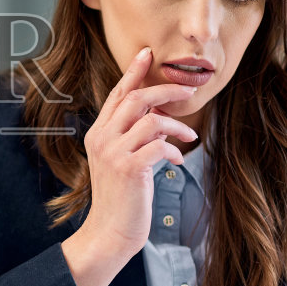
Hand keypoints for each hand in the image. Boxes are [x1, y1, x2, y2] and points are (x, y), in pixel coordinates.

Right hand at [61, 47, 197, 285]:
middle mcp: (101, 138)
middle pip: (136, 99)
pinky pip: (159, 145)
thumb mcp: (121, 161)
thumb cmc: (121, 198)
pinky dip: (173, 149)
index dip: (133, 72)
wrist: (110, 231)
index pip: (117, 94)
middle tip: (189, 91)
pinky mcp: (129, 168)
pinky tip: (177, 159)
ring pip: (151, 119)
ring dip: (176, 125)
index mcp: (97, 133)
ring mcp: (113, 153)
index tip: (148, 54)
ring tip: (189, 136)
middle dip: (166, 90)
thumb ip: (132, 137)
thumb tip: (158, 118)